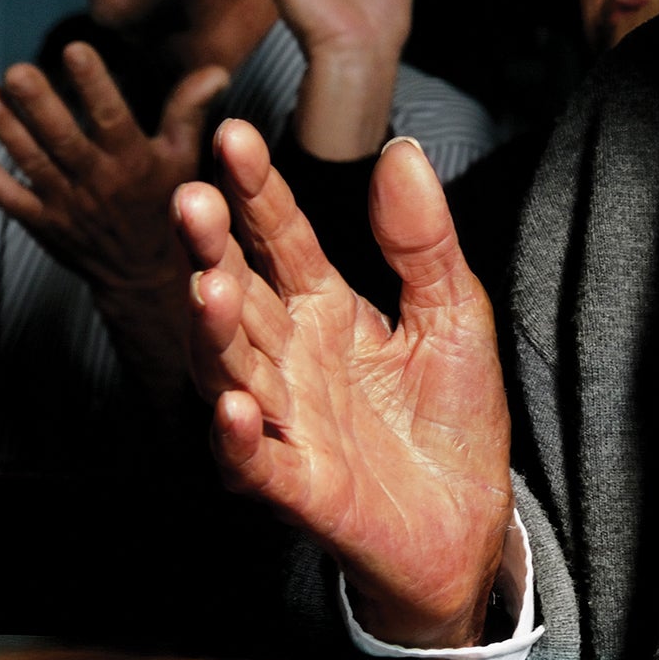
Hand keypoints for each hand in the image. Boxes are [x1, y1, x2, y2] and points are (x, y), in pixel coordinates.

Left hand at [0, 41, 228, 396]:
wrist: (145, 276)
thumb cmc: (166, 204)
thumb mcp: (183, 158)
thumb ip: (188, 110)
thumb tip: (216, 68)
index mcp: (134, 162)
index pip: (111, 117)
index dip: (93, 84)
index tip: (74, 49)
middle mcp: (100, 183)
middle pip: (64, 140)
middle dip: (39, 105)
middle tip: (16, 71)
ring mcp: (68, 205)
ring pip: (32, 163)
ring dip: (6, 130)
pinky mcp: (43, 224)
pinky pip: (10, 200)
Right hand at [178, 120, 513, 646]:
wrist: (469, 521)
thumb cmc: (450, 417)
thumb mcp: (455, 310)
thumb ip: (422, 238)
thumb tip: (403, 151)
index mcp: (326, 309)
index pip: (282, 238)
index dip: (256, 191)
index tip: (234, 137)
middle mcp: (291, 359)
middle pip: (240, 295)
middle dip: (212, 248)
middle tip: (189, 200)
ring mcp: (288, 421)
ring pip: (230, 369)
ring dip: (214, 331)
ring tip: (206, 286)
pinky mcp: (300, 487)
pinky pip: (256, 461)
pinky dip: (236, 437)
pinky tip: (231, 404)